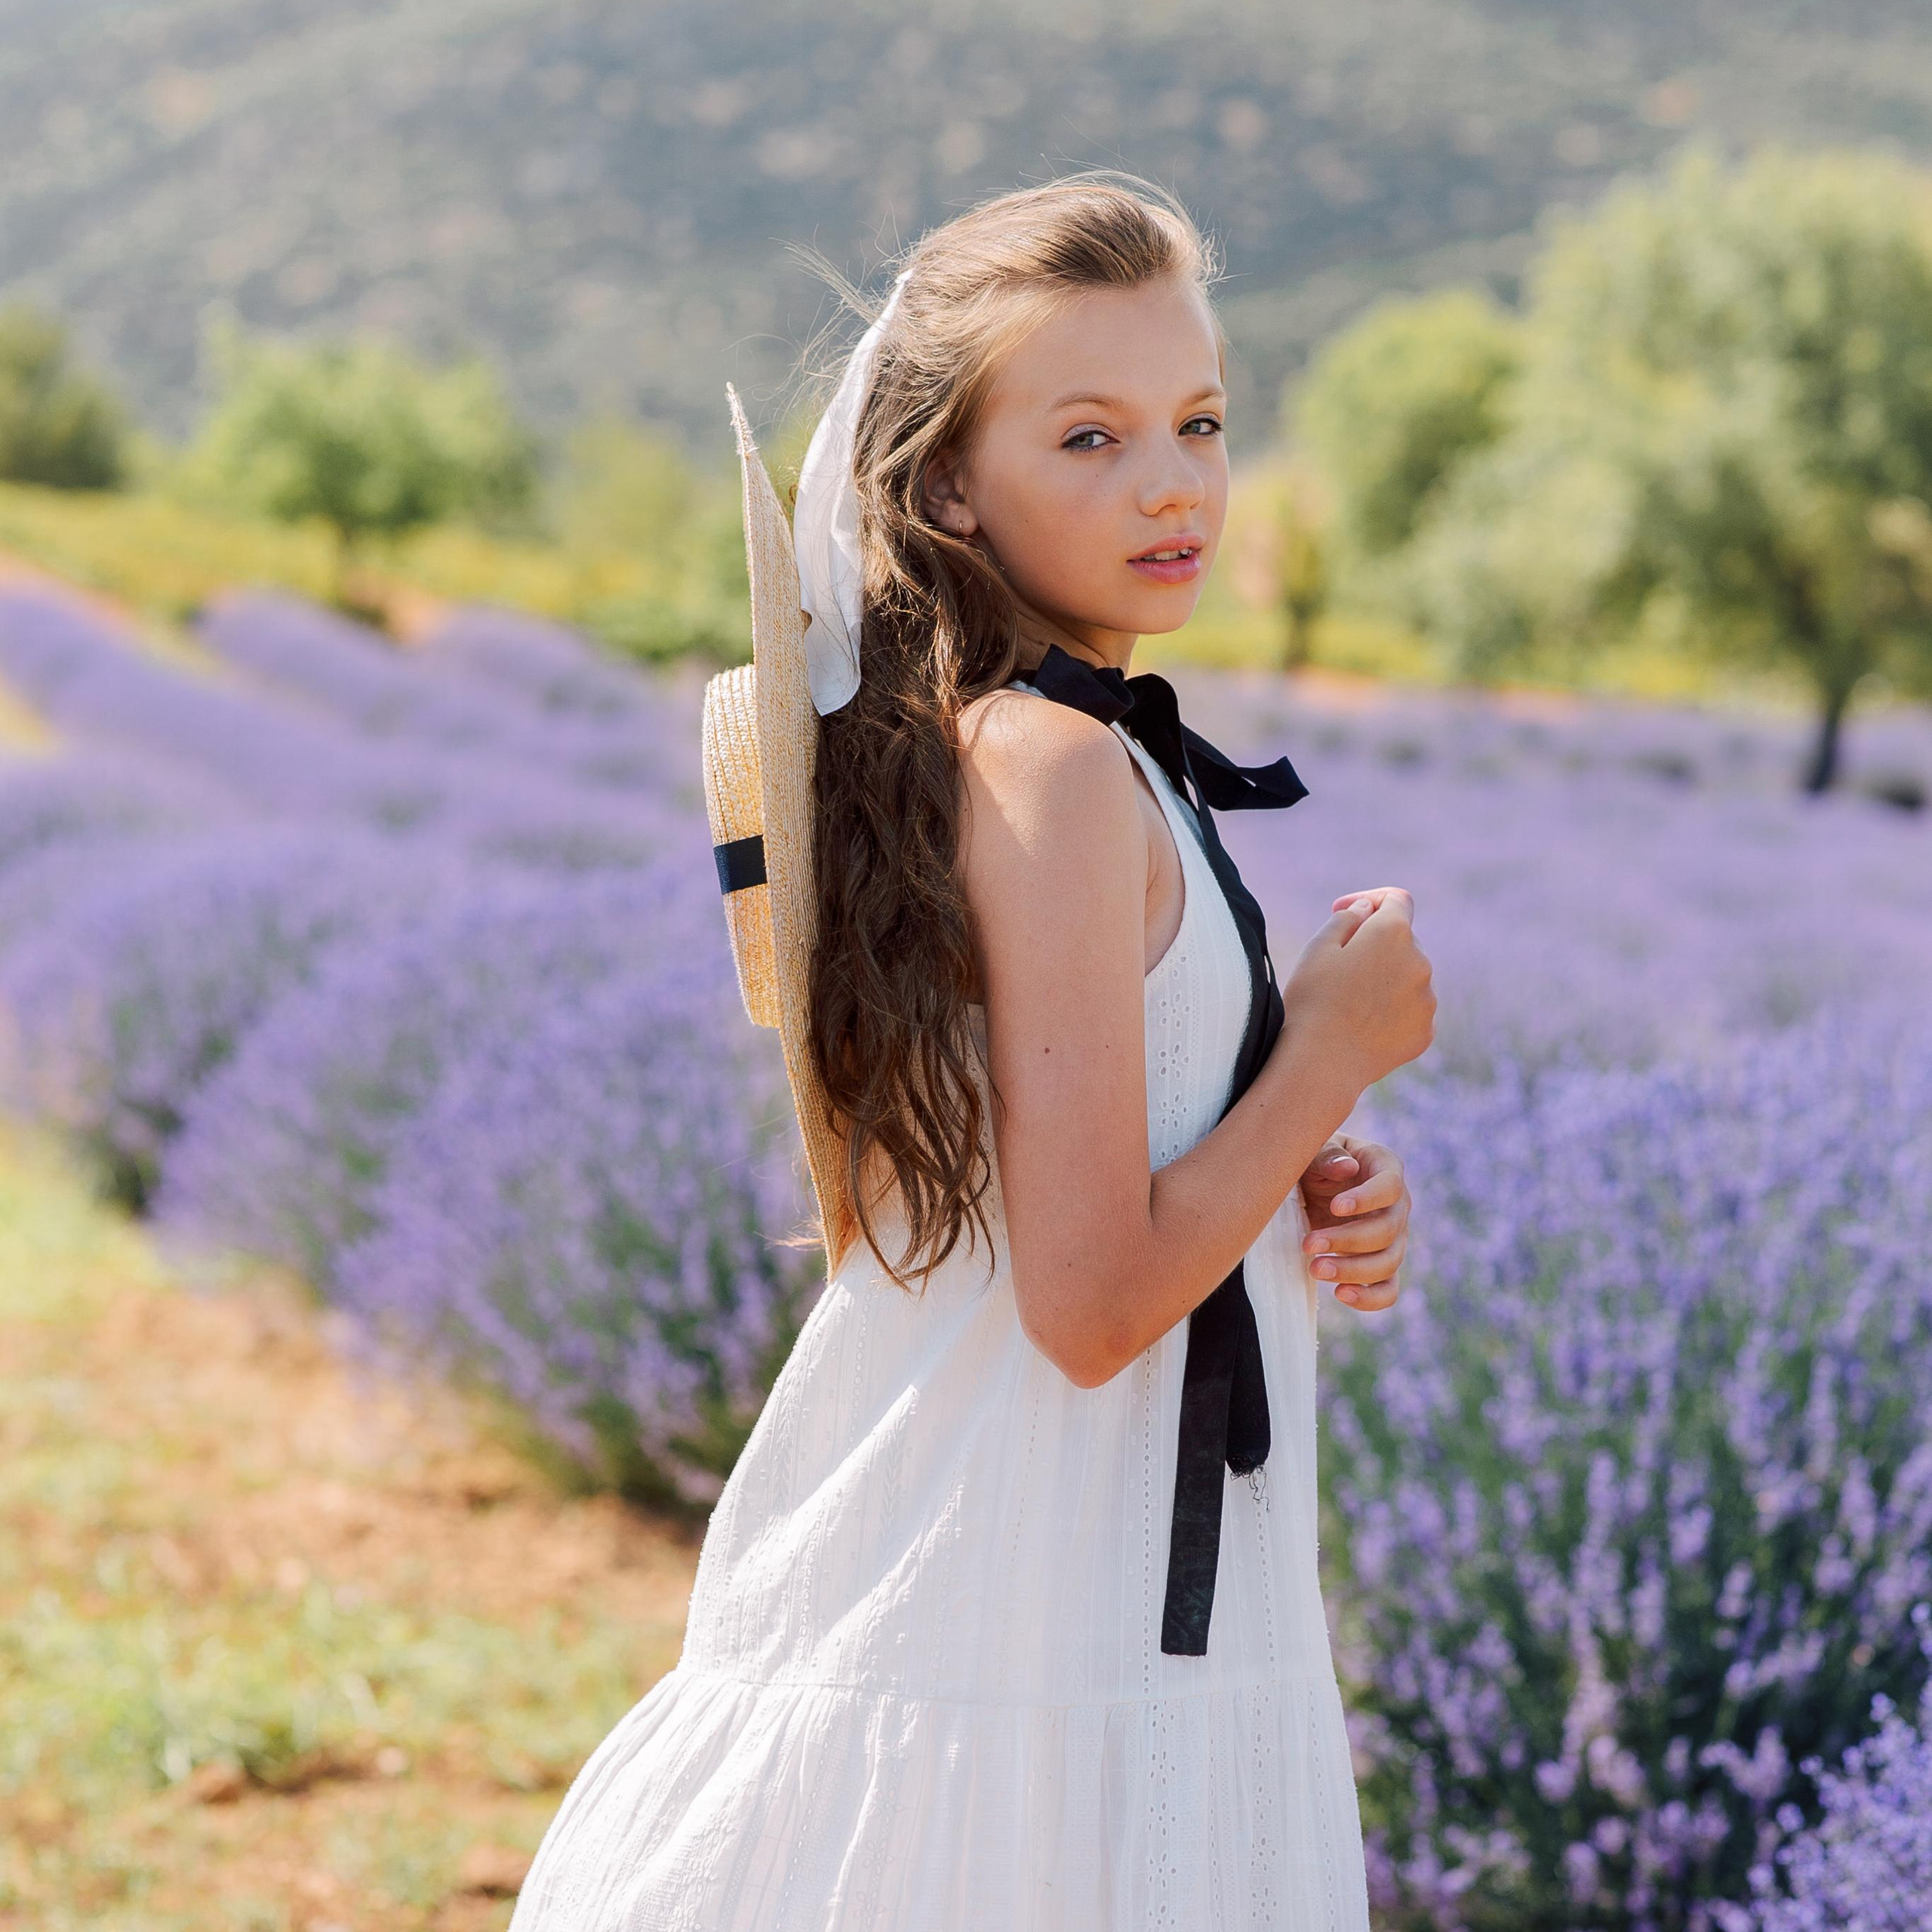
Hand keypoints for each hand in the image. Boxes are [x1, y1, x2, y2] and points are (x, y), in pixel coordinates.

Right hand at [1281, 886, 1435, 1091]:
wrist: (1321, 1063)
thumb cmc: (1312, 1000)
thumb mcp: (1318, 948)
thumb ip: (1348, 918)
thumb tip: (1369, 910)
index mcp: (1393, 933)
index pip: (1396, 899)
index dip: (1370, 901)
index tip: (1345, 912)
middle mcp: (1420, 962)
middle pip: (1402, 941)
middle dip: (1375, 945)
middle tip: (1338, 967)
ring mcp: (1427, 1000)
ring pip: (1408, 977)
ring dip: (1385, 979)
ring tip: (1348, 1003)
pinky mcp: (1425, 1031)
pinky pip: (1410, 1010)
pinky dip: (1392, 1011)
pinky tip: (1362, 1025)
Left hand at [1296, 1134, 1409, 1312]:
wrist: (1308, 1183)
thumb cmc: (1313, 1159)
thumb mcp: (1314, 1148)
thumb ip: (1327, 1155)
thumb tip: (1347, 1167)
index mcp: (1385, 1168)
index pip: (1390, 1187)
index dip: (1367, 1199)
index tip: (1335, 1207)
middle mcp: (1397, 1205)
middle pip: (1388, 1230)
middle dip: (1347, 1241)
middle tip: (1308, 1244)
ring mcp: (1393, 1237)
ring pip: (1389, 1262)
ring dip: (1353, 1270)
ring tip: (1315, 1269)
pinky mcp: (1381, 1264)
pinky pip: (1388, 1289)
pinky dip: (1370, 1298)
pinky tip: (1341, 1295)